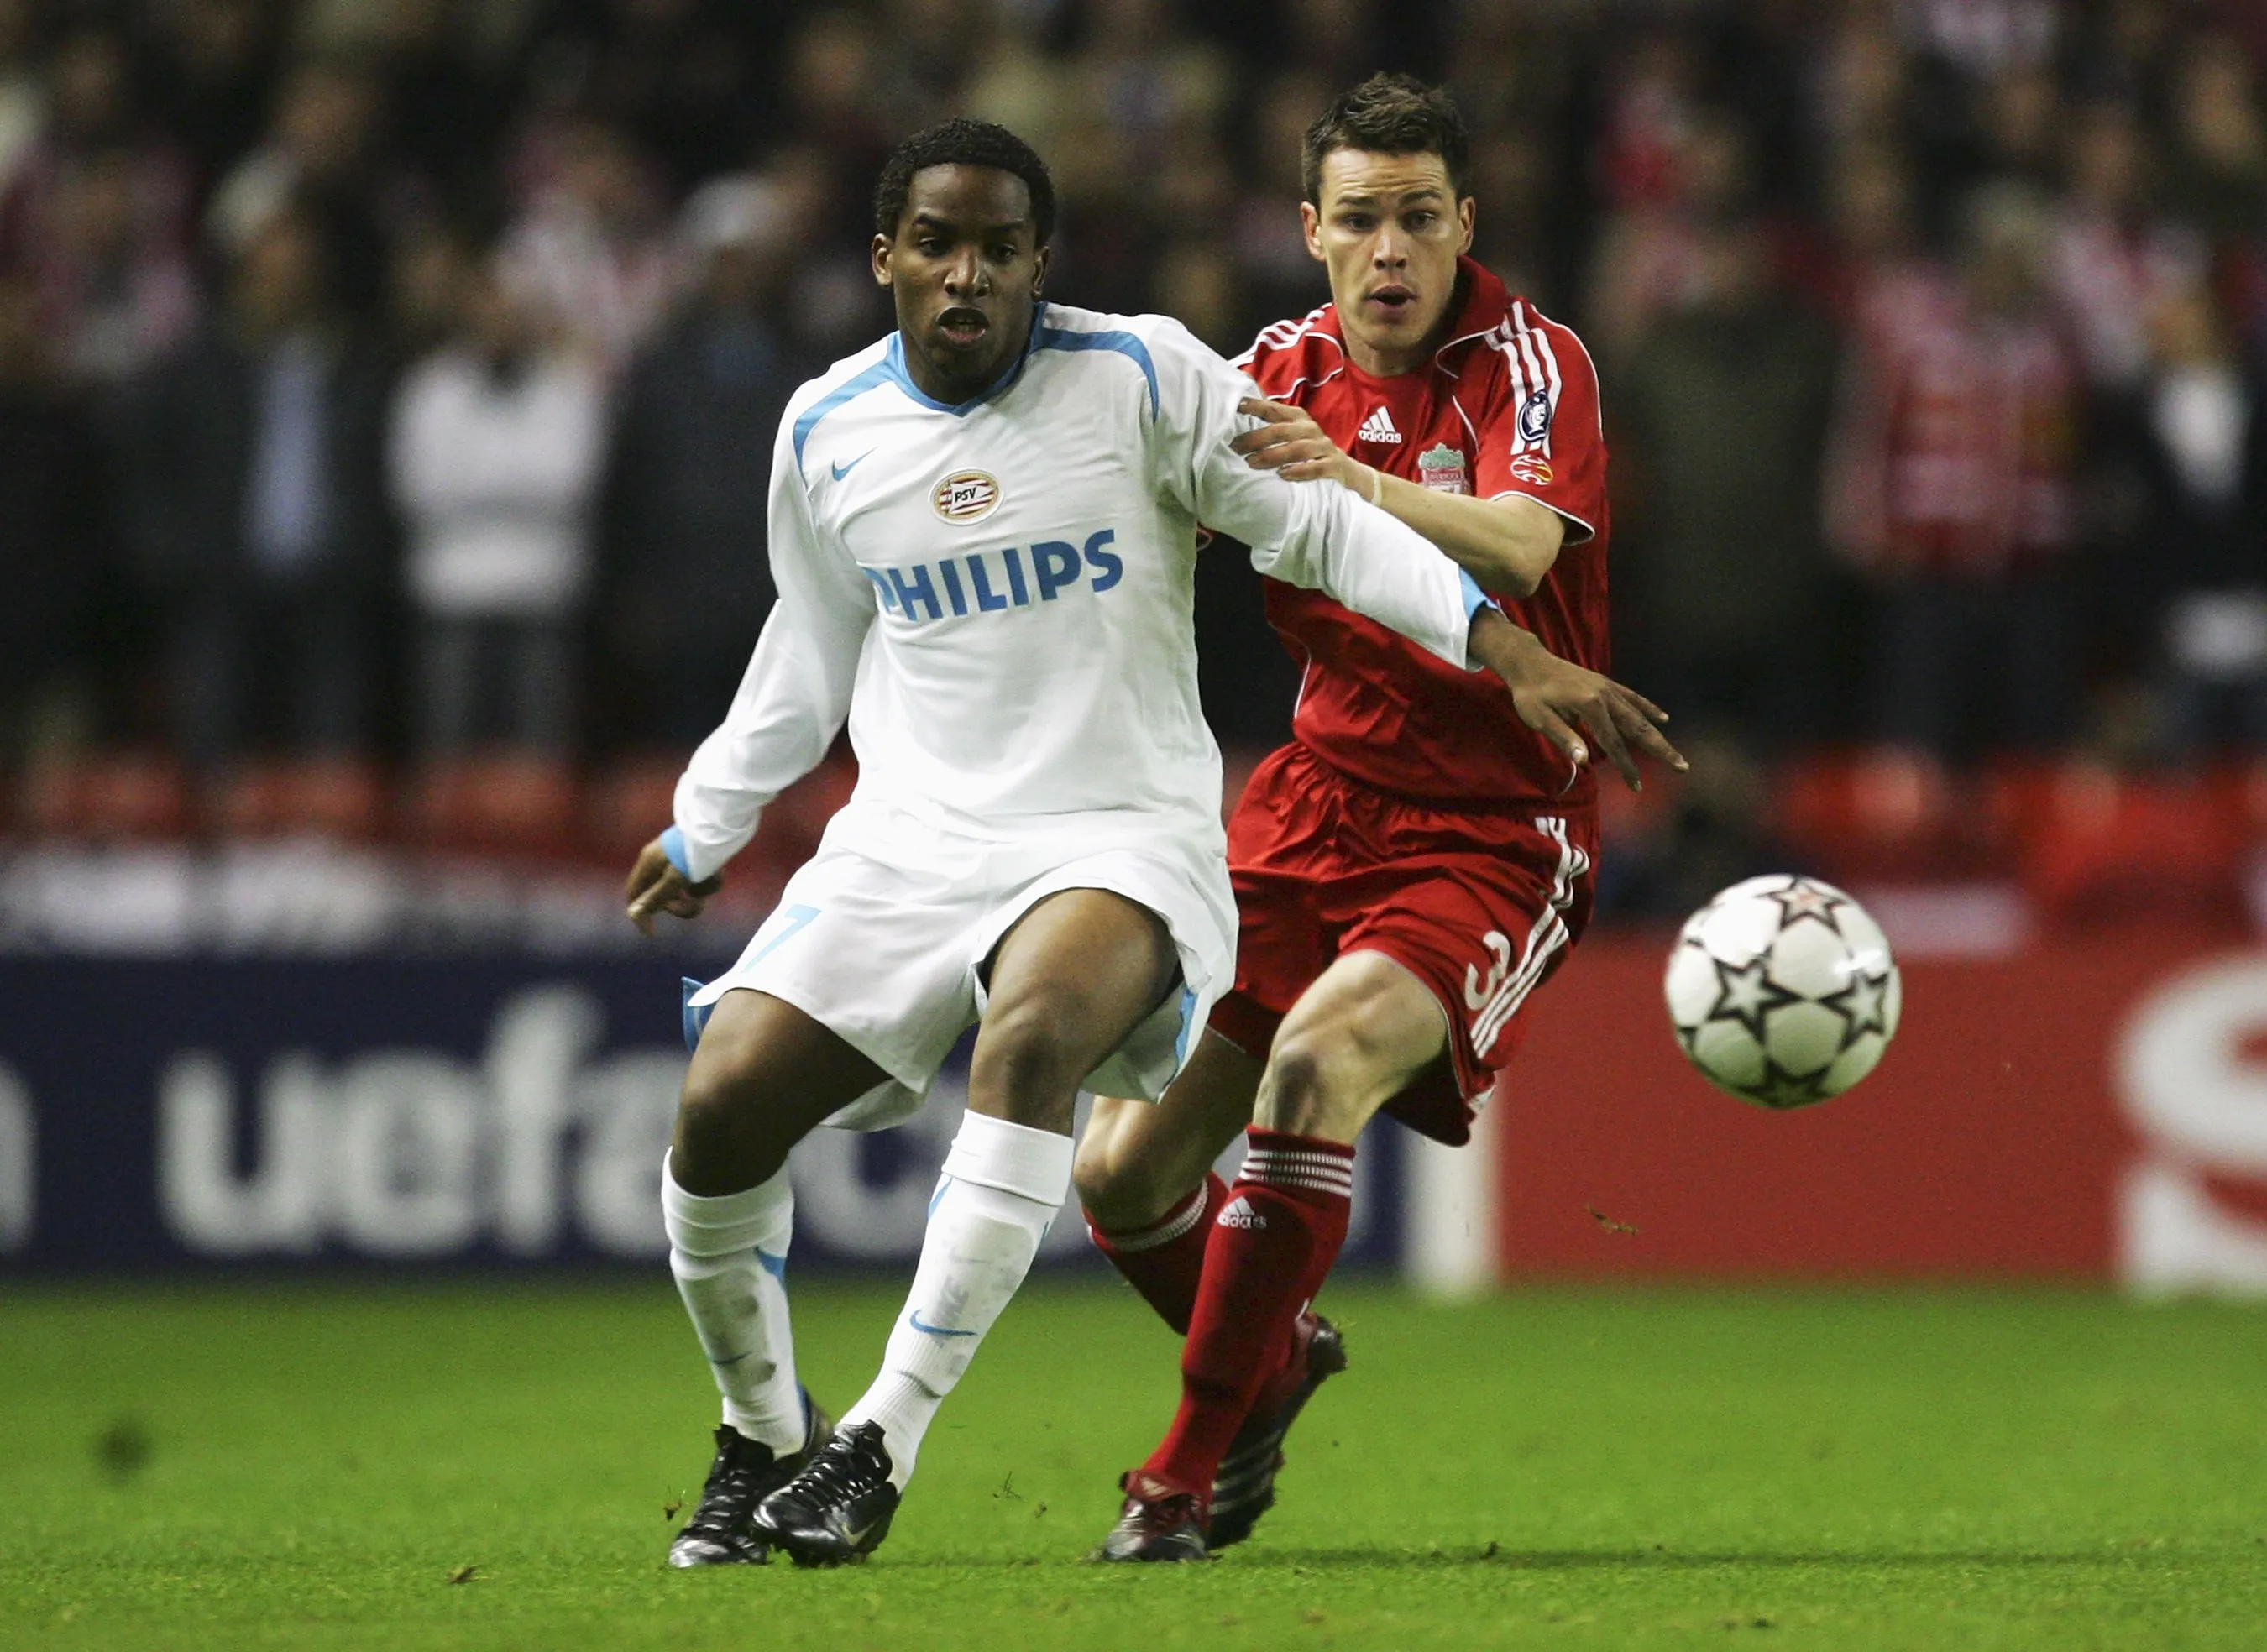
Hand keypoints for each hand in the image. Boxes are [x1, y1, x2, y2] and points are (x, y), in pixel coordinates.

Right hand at [623, 838, 720, 935]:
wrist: (721, 824)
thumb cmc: (695, 852)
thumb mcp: (675, 878)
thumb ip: (656, 897)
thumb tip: (635, 914)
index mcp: (649, 863)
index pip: (634, 894)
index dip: (640, 914)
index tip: (653, 933)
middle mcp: (660, 861)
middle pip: (661, 896)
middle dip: (679, 905)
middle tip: (694, 905)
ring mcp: (678, 860)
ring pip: (684, 890)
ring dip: (699, 892)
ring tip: (711, 880)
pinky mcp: (695, 859)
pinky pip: (700, 881)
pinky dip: (708, 882)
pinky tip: (717, 872)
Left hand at [1232, 397, 1367, 490]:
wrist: (1347, 471)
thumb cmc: (1311, 452)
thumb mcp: (1295, 436)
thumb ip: (1275, 429)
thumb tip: (1241, 424)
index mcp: (1300, 419)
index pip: (1276, 410)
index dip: (1257, 406)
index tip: (1238, 406)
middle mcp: (1311, 430)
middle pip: (1282, 431)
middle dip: (1257, 438)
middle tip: (1236, 447)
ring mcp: (1323, 447)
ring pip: (1297, 449)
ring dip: (1272, 455)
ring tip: (1252, 463)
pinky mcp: (1333, 466)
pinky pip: (1315, 468)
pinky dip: (1299, 471)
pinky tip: (1282, 475)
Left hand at [1469, 611, 1687, 791]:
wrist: (1529, 662)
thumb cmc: (1529, 694)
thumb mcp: (1539, 718)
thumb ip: (1564, 738)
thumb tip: (1585, 761)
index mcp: (1590, 706)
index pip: (1613, 744)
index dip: (1626, 767)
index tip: (1637, 786)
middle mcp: (1605, 696)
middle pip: (1638, 729)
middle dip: (1660, 750)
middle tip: (1682, 767)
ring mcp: (1608, 688)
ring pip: (1639, 715)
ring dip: (1658, 735)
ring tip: (1675, 753)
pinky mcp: (1605, 684)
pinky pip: (1633, 698)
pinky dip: (1648, 708)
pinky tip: (1663, 719)